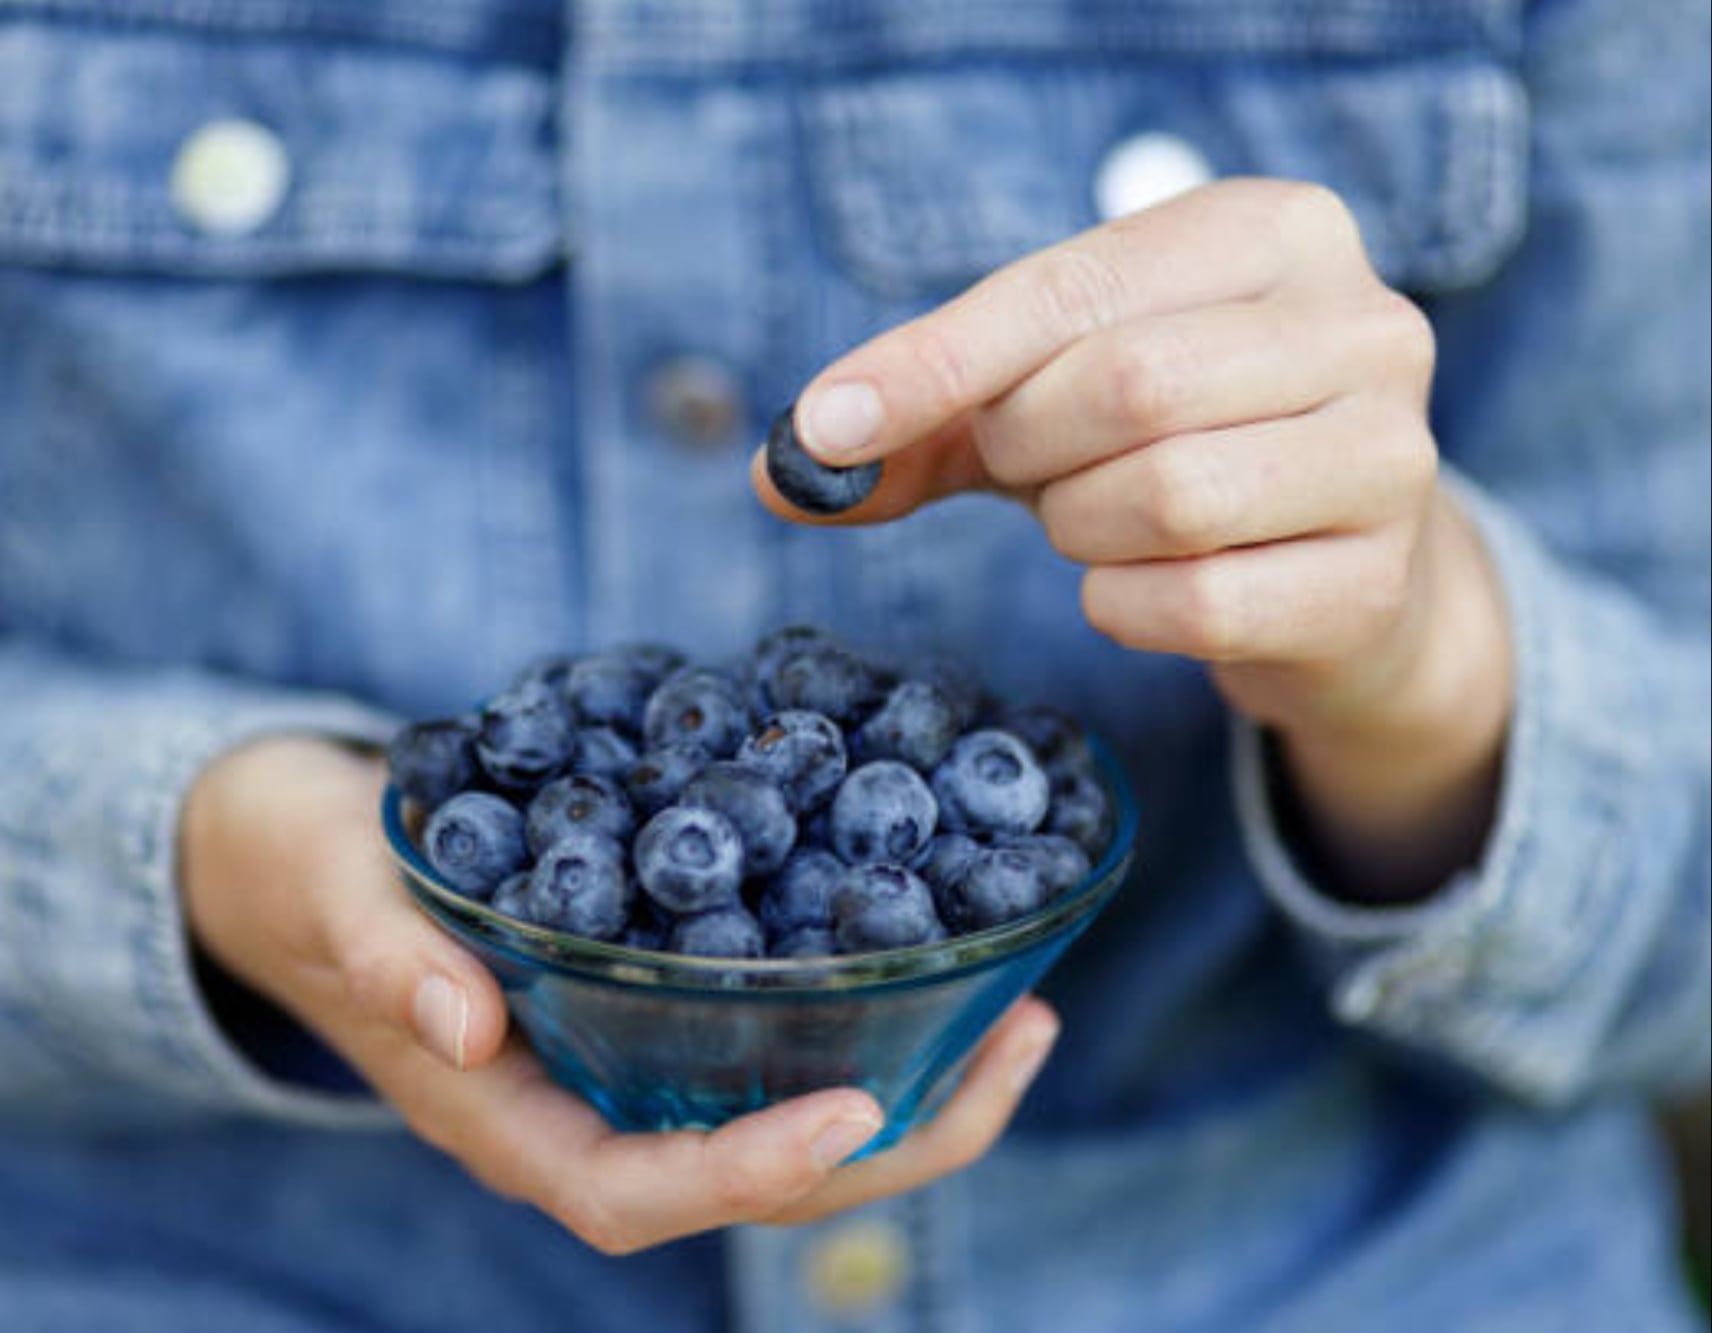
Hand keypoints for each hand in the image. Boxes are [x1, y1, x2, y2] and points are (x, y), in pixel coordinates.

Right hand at [180, 736, 1061, 1252]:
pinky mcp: (651, 1022)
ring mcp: (622, 1080)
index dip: (748, 1173)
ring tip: (1024, 1019)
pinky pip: (772, 1056)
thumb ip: (385, 958)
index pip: (639, 1194)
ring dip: (912, 1094)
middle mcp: (581, 1120)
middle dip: (895, 1142)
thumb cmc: (314, 872)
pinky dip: (864, 1028)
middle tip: (1018, 1045)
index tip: (854, 1113)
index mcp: (503, 1122)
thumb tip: (462, 1016)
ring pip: (783, 1133)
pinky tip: (939, 967)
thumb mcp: (334, 895)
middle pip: (754, 1187)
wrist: (301, 857)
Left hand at [756, 179, 1511, 894]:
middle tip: (1025, 472)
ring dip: (1079, 528)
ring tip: (1094, 518)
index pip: (1071, 289)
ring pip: (1168, 496)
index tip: (828, 426)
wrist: (1338, 573)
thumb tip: (779, 474)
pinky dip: (1124, 608)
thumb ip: (927, 421)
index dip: (935, 362)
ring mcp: (1393, 455)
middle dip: (1028, 449)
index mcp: (1273, 231)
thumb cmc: (1173, 449)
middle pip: (1127, 387)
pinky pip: (1197, 604)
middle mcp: (1364, 323)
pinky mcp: (1378, 582)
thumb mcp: (1052, 400)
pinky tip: (1140, 586)